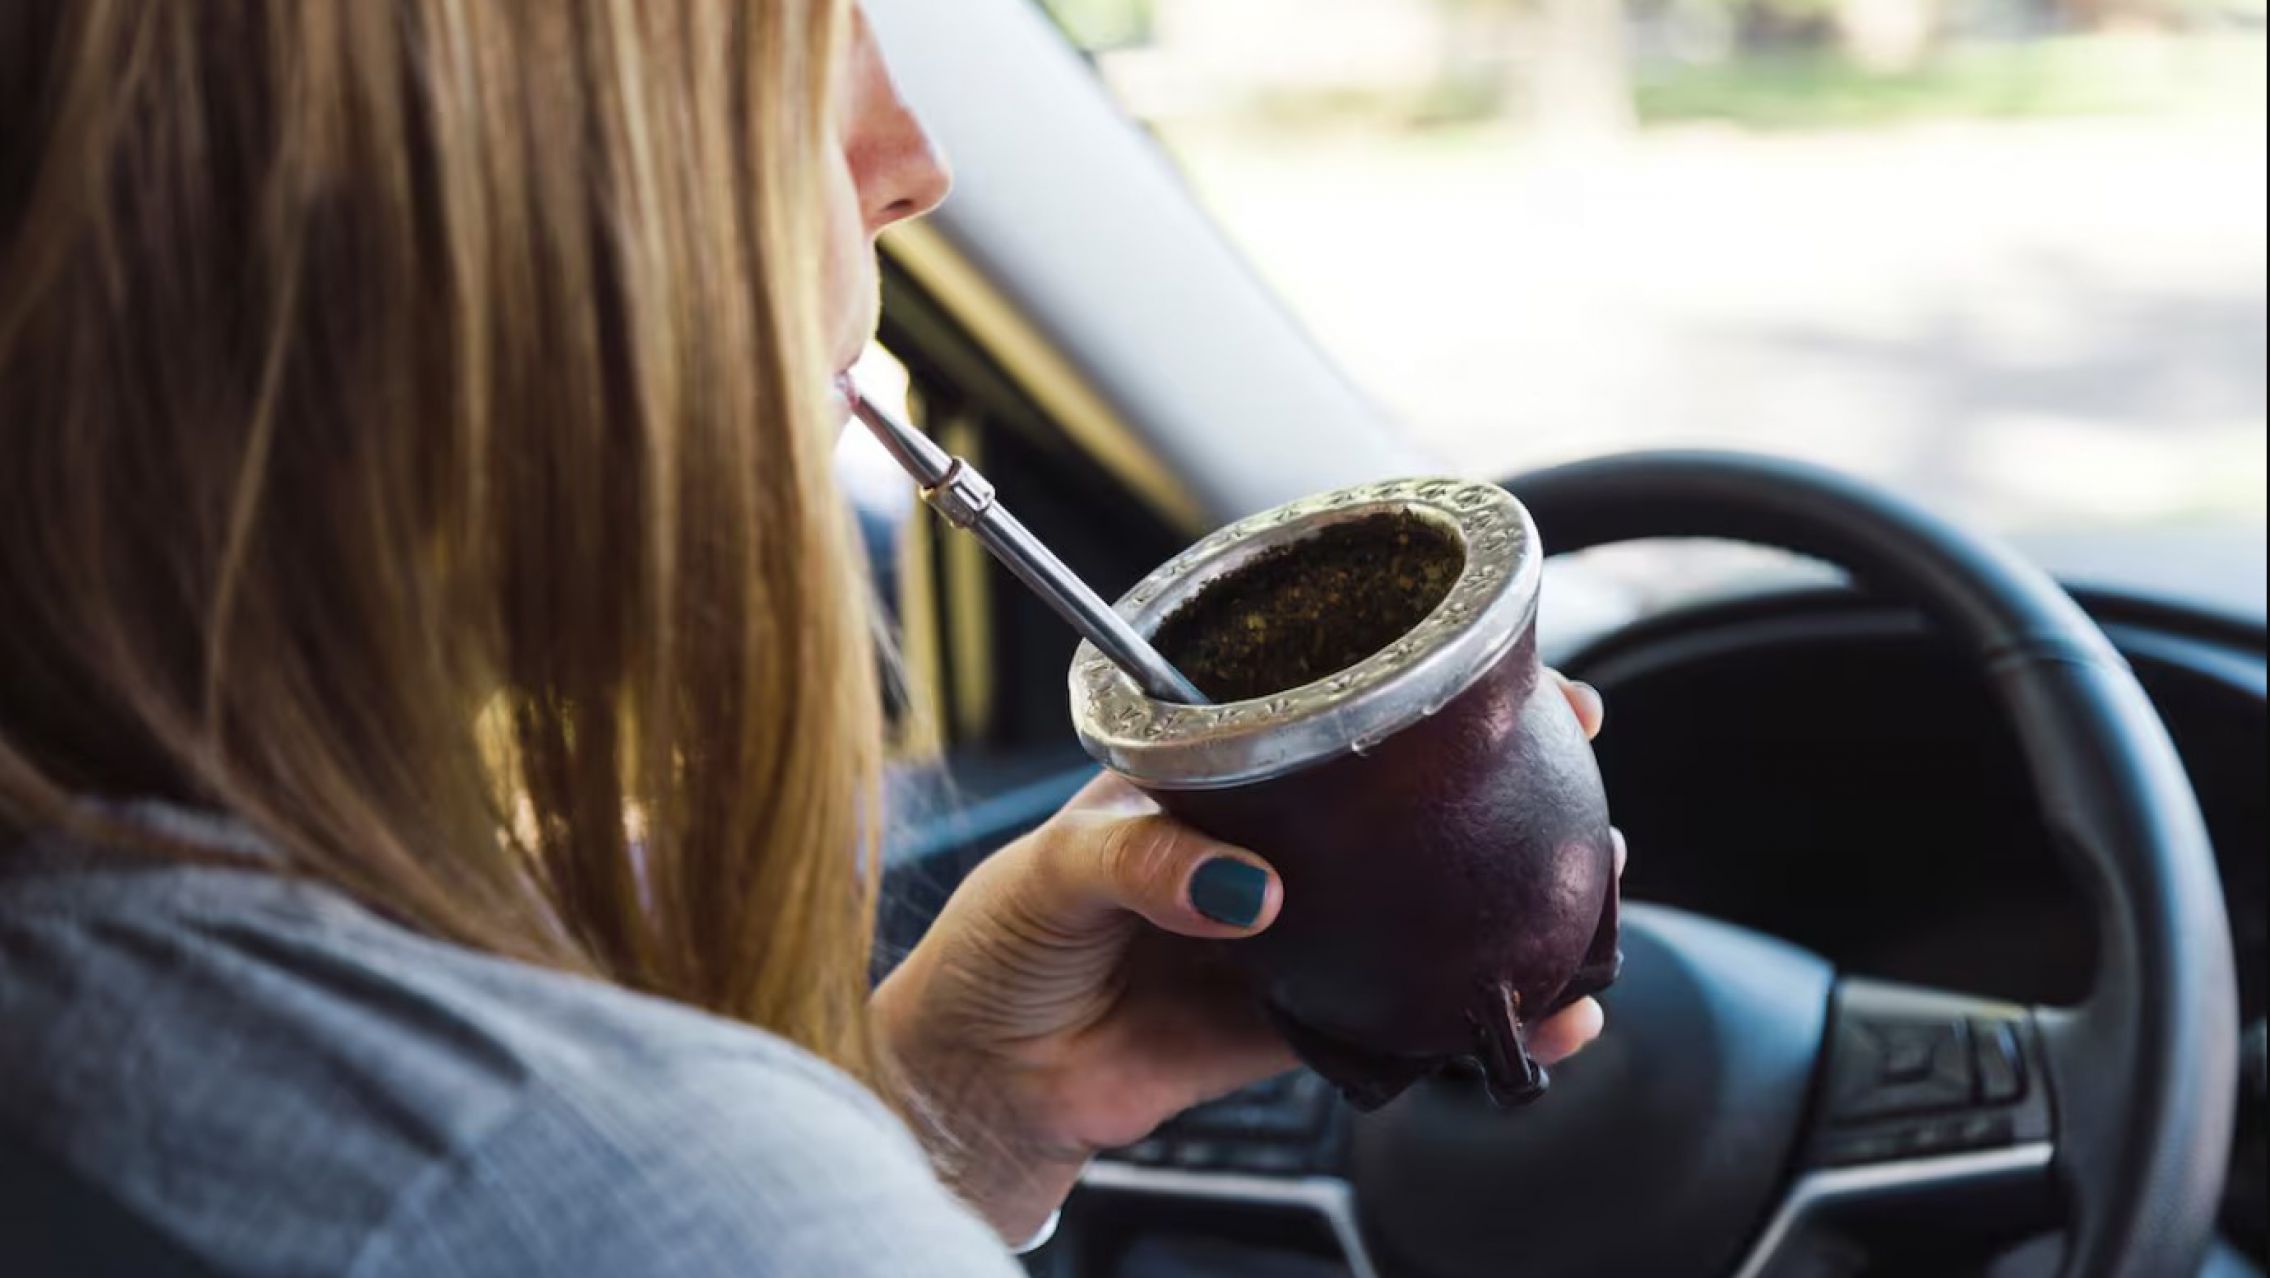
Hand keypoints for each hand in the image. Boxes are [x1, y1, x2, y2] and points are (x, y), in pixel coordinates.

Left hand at [872, 672, 1620, 1241]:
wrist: (982, 1075)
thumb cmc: (999, 943)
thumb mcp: (1053, 867)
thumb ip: (1141, 860)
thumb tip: (1244, 886)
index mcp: (1215, 778)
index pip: (1330, 715)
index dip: (1416, 694)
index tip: (1506, 684)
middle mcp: (1268, 846)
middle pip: (1400, 807)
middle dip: (1498, 789)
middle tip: (1574, 776)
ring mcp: (1293, 934)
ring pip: (1418, 909)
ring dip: (1502, 904)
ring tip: (1576, 895)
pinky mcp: (1300, 1024)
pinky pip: (1397, 1016)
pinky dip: (1463, 1018)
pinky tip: (1526, 1014)